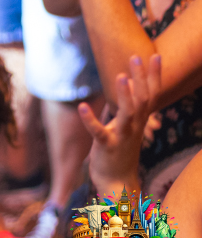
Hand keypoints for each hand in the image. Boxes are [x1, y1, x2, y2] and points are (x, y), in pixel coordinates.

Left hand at [79, 54, 160, 194]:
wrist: (118, 182)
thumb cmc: (120, 151)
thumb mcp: (126, 126)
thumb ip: (127, 108)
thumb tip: (128, 86)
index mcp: (139, 121)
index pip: (151, 95)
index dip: (154, 76)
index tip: (155, 55)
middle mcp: (134, 126)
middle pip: (142, 99)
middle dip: (140, 78)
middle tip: (136, 57)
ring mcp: (122, 136)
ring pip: (128, 114)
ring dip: (125, 95)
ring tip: (120, 76)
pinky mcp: (107, 147)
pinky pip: (99, 132)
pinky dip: (90, 120)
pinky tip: (82, 107)